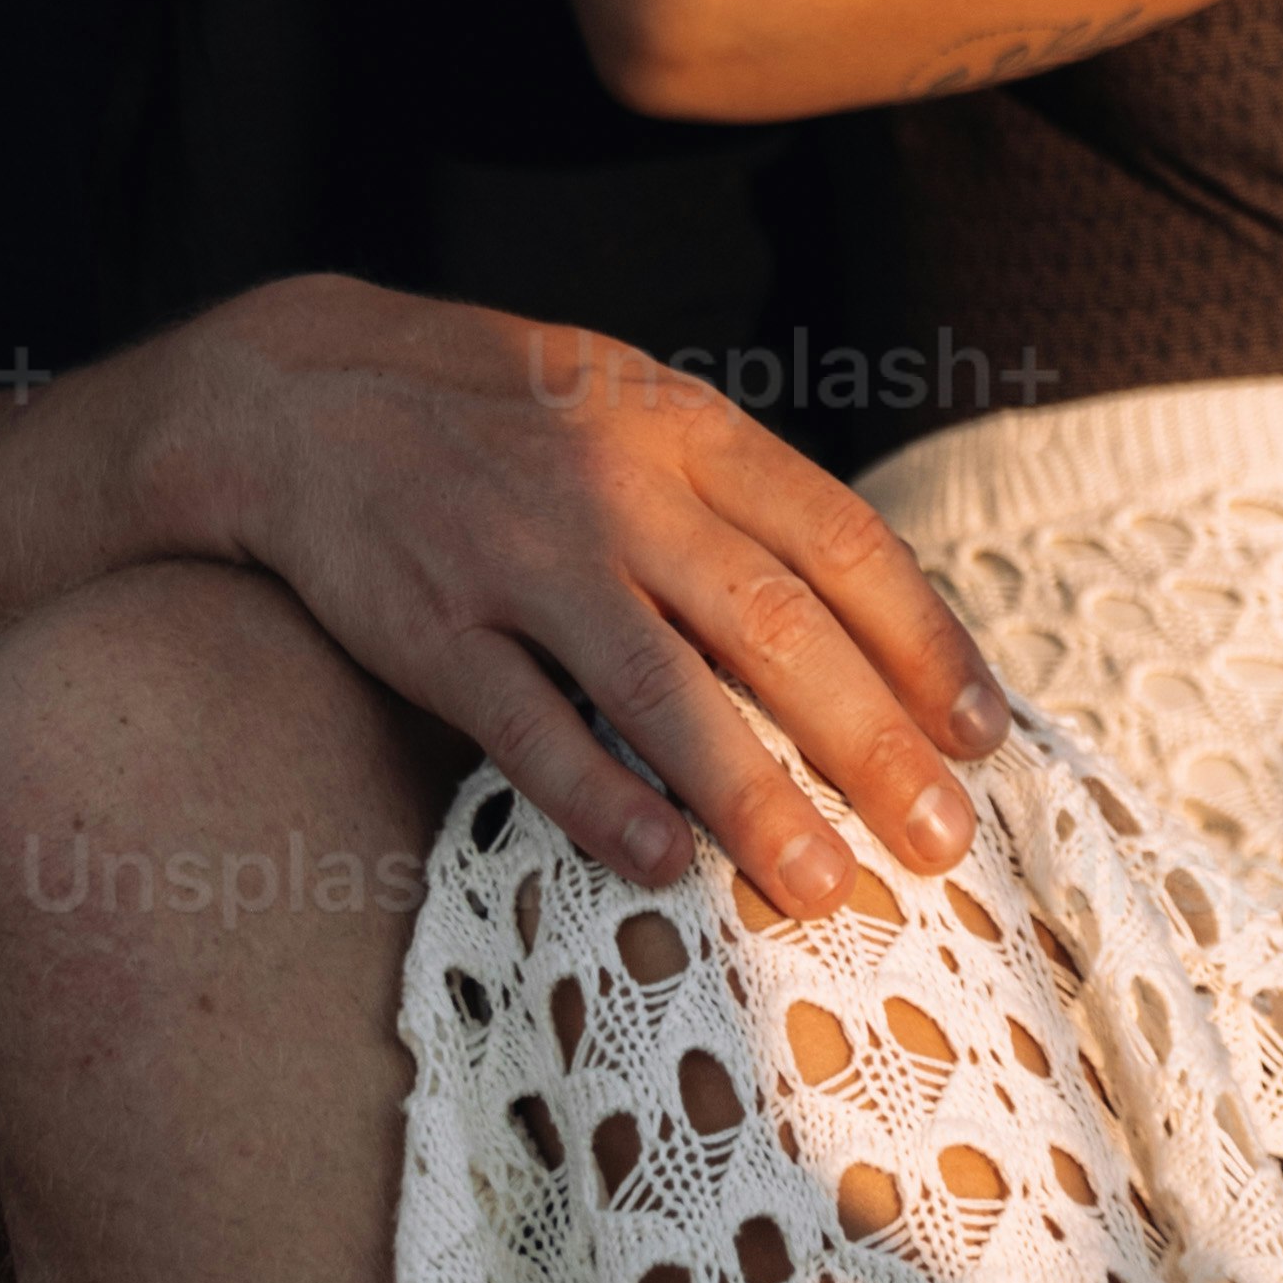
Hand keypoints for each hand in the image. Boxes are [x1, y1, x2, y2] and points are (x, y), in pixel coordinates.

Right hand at [148, 274, 1011, 917]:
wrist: (300, 395)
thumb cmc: (497, 416)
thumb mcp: (629, 403)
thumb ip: (734, 494)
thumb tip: (867, 617)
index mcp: (681, 428)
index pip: (838, 539)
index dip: (922, 642)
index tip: (982, 735)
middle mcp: (614, 487)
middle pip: (772, 624)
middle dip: (870, 741)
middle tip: (938, 842)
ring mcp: (522, 558)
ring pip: (662, 687)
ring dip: (753, 794)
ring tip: (823, 887)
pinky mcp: (434, 627)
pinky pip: (528, 728)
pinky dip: (598, 799)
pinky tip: (661, 865)